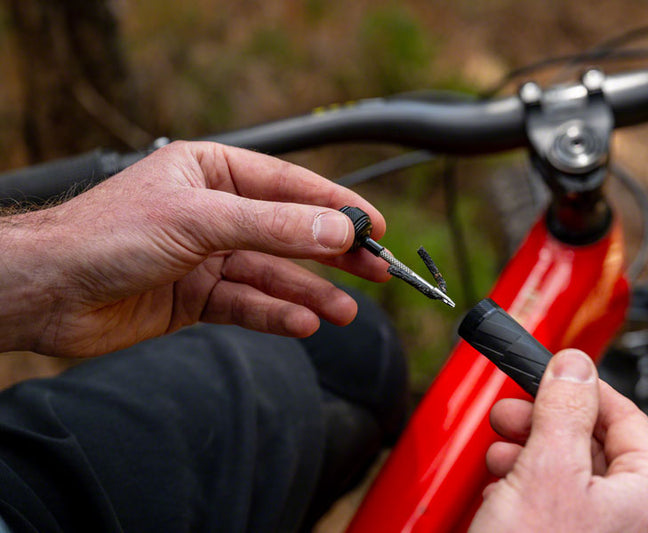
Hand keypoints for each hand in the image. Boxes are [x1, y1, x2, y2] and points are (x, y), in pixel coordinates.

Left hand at [0, 141, 389, 356]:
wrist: (48, 291)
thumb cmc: (107, 234)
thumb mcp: (200, 220)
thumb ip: (274, 227)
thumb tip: (337, 230)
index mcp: (213, 172)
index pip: (290, 187)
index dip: (336, 207)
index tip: (374, 226)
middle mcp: (214, 212)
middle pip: (289, 233)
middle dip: (332, 254)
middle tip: (376, 270)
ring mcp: (206, 257)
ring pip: (272, 275)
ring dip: (309, 293)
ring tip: (345, 311)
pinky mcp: (196, 296)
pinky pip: (248, 304)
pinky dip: (275, 315)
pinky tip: (303, 324)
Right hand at [470, 349, 647, 531]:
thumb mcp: (548, 468)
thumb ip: (564, 408)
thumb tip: (574, 364)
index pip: (624, 416)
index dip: (580, 389)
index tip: (547, 372)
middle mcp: (632, 515)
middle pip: (589, 440)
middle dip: (542, 421)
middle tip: (509, 413)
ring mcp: (599, 532)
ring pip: (565, 468)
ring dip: (526, 451)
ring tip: (499, 454)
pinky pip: (549, 499)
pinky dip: (521, 484)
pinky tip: (500, 489)